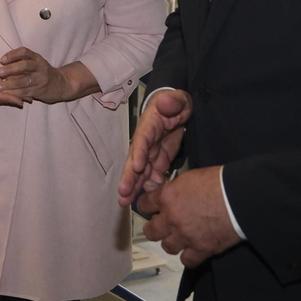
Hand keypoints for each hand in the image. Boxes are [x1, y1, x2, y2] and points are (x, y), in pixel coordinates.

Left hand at [0, 48, 76, 103]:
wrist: (61, 85)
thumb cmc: (42, 72)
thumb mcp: (35, 63)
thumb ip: (22, 62)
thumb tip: (2, 64)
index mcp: (37, 58)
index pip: (24, 52)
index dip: (12, 54)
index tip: (2, 60)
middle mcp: (40, 67)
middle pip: (25, 66)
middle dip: (11, 69)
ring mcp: (41, 80)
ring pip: (24, 81)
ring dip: (10, 84)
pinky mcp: (40, 91)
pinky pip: (26, 92)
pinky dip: (15, 93)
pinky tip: (6, 94)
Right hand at [119, 89, 191, 206]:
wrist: (178, 108)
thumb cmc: (175, 102)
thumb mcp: (177, 98)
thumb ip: (172, 100)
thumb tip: (165, 103)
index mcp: (149, 126)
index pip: (142, 140)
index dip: (138, 153)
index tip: (135, 167)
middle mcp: (146, 142)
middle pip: (135, 160)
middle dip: (129, 178)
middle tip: (122, 195)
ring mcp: (151, 152)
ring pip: (141, 172)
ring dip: (134, 187)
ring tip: (127, 203)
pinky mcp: (159, 159)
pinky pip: (154, 175)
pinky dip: (152, 187)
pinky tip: (150, 198)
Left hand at [139, 166, 241, 266]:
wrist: (239, 198)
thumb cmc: (218, 182)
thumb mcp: (189, 178)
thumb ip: (174, 189)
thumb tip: (168, 195)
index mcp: (167, 197)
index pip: (143, 205)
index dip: (145, 207)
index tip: (149, 210)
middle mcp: (171, 218)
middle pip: (150, 231)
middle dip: (155, 228)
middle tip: (162, 226)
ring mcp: (185, 235)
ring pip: (167, 247)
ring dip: (172, 242)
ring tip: (180, 238)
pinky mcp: (201, 249)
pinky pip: (187, 261)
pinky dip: (189, 257)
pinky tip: (193, 251)